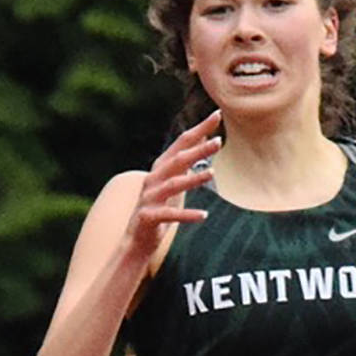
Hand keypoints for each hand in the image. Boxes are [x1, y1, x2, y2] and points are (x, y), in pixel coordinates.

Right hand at [125, 111, 221, 264]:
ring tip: (212, 173)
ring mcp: (149, 198)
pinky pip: (169, 215)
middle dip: (198, 149)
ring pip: (172, 184)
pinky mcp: (148, 217)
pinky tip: (204, 215)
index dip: (199, 129)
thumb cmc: (159, 211)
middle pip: (178, 160)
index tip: (217, 115)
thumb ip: (186, 165)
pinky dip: (187, 215)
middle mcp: (153, 179)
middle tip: (220, 141)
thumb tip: (202, 140)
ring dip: (192, 179)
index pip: (182, 144)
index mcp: (161, 169)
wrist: (136, 241)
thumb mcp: (174, 185)